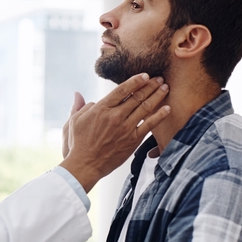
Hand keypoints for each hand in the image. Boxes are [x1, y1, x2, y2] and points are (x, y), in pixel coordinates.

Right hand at [60, 73, 169, 191]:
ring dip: (157, 96)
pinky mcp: (133, 140)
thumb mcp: (73, 121)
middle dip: (150, 85)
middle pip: (137, 96)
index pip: (122, 90)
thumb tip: (78, 94)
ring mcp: (126, 128)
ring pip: (145, 108)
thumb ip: (79, 106)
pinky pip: (149, 125)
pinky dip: (159, 116)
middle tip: (159, 78)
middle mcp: (115, 116)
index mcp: (101, 109)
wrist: (85, 165)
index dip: (135, 81)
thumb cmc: (78, 144)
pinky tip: (167, 109)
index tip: (144, 75)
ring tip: (165, 88)